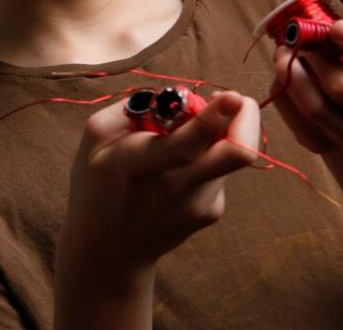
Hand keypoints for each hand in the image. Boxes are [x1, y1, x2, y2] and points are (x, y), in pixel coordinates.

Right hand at [59, 91, 259, 273]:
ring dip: (220, 134)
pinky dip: (208, 156)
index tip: (233, 97)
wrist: (108, 250)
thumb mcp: (94, 138)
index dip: (214, 118)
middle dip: (248, 120)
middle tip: (236, 101)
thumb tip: (175, 94)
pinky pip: (220, 170)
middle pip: (236, 154)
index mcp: (137, 165)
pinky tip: (181, 167)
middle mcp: (174, 187)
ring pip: (229, 156)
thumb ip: (132, 108)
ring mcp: (198, 205)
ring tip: (186, 137)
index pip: (186, 144)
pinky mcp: (211, 212)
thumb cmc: (96, 184)